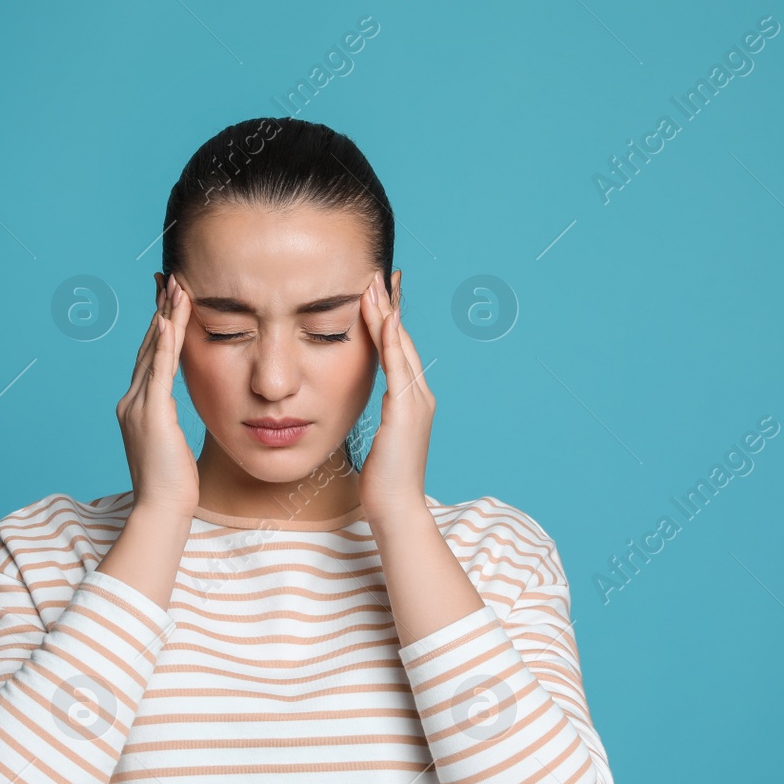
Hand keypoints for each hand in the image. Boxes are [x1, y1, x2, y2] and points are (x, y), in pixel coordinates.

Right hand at [117, 274, 199, 517]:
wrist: (162, 508)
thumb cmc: (172, 484)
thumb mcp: (169, 445)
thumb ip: (167, 422)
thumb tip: (172, 413)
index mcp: (136, 407)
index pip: (150, 359)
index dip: (159, 328)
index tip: (167, 302)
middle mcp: (132, 402)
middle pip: (149, 347)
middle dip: (161, 312)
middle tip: (170, 280)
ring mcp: (139, 406)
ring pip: (155, 352)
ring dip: (166, 318)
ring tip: (177, 288)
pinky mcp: (152, 414)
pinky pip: (159, 372)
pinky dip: (164, 344)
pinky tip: (168, 321)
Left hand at [357, 271, 432, 522]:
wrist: (396, 509)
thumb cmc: (384, 483)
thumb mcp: (379, 443)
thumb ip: (379, 421)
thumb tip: (363, 408)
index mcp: (412, 403)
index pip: (400, 353)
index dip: (390, 322)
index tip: (378, 294)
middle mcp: (420, 397)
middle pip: (405, 341)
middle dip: (392, 307)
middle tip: (380, 274)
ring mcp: (417, 403)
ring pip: (402, 347)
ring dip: (388, 314)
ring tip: (375, 284)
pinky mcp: (406, 411)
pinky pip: (399, 367)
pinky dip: (392, 340)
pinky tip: (384, 318)